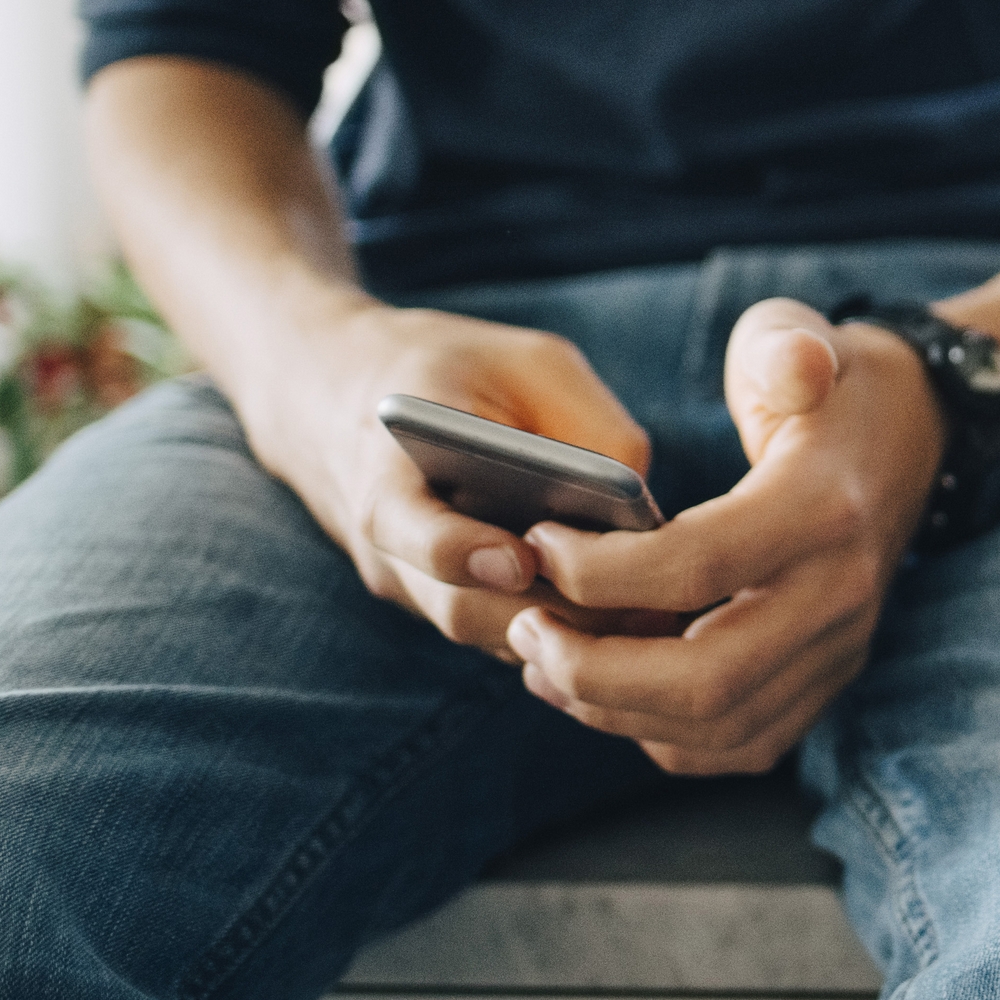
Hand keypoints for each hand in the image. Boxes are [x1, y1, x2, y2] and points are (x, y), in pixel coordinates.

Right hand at [239, 300, 652, 659]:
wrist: (343, 392)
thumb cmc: (452, 368)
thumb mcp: (526, 361)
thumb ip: (585, 422)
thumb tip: (642, 506)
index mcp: (388, 472)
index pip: (411, 533)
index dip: (462, 554)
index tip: (522, 558)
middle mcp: (389, 549)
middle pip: (464, 609)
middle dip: (553, 613)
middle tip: (638, 608)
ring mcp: (414, 589)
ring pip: (492, 637)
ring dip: (571, 635)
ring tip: (656, 619)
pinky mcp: (446, 606)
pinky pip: (507, 636)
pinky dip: (564, 633)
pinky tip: (637, 618)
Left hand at [513, 299, 942, 774]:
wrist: (917, 436)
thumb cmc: (832, 383)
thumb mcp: (803, 337)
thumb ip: (787, 347)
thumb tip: (794, 371)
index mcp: (825, 509)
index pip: (699, 566)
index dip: (602, 569)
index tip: (538, 540)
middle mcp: (841, 594)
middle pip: (707, 677)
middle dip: (594, 669)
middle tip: (525, 630)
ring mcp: (840, 647)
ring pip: (718, 725)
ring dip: (615, 711)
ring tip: (546, 663)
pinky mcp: (830, 678)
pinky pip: (742, 745)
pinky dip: (662, 735)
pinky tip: (608, 692)